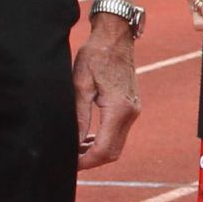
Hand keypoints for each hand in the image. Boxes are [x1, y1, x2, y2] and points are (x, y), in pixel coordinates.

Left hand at [73, 23, 140, 169]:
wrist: (115, 38)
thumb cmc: (95, 56)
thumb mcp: (80, 85)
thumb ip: (78, 117)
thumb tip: (73, 142)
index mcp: (118, 109)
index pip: (104, 149)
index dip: (85, 161)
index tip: (69, 163)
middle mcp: (130, 113)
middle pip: (112, 152)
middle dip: (90, 161)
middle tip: (69, 160)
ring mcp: (134, 111)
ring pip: (116, 145)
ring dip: (97, 152)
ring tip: (74, 150)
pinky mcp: (131, 108)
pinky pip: (118, 134)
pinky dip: (103, 142)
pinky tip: (87, 139)